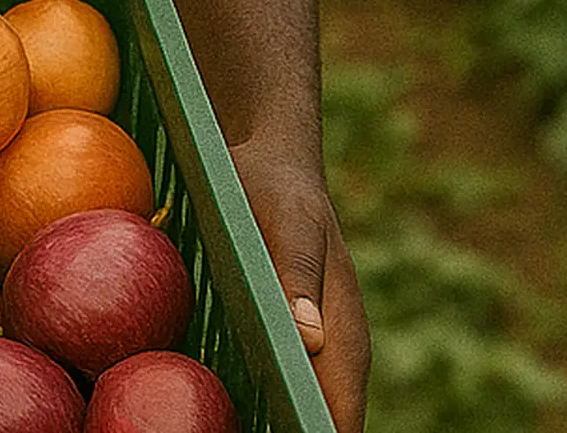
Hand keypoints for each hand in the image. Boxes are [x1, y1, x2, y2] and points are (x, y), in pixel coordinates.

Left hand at [229, 138, 370, 432]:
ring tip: (235, 432)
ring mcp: (306, 341)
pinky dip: (258, 398)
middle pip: (321, 411)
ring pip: (298, 398)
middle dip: (298, 427)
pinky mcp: (278, 330)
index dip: (322, 430)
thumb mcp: (288, 224)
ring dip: (278, 417)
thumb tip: (310, 340)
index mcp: (343, 330)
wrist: (269, 160)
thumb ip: (297, 275)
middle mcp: (330, 345)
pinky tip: (224, 412)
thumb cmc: (279, 191)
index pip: (340, 406)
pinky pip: (273, 376)